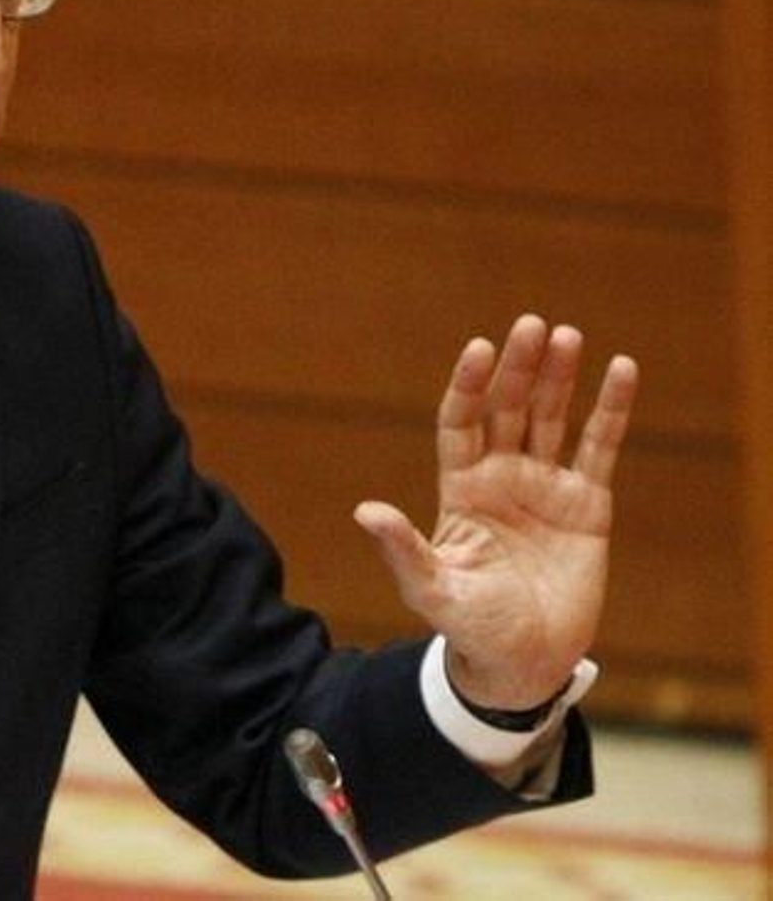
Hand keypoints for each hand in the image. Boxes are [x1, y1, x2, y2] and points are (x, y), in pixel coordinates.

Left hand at [353, 314, 638, 709]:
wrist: (523, 661)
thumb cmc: (469, 626)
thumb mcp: (431, 588)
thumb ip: (402, 549)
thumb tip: (364, 511)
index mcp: (461, 488)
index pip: (462, 421)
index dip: (470, 385)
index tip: (481, 349)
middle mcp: (501, 476)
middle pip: (509, 408)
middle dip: (519, 368)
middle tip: (532, 324)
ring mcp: (544, 486)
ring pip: (551, 417)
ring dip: (559, 377)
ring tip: (567, 335)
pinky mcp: (587, 504)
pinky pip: (600, 446)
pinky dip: (611, 410)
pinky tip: (622, 369)